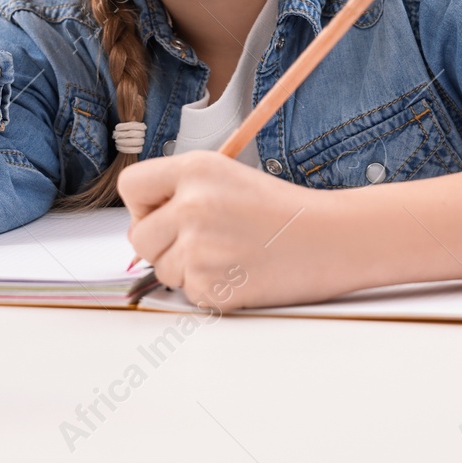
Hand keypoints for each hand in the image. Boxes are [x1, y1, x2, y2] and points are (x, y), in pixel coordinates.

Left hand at [117, 151, 348, 311]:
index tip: (162, 213)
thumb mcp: (226, 176)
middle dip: (162, 244)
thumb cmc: (281, 210)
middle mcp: (192, 205)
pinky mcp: (211, 285)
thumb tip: (141, 222)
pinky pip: (188, 293)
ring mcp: (199, 247)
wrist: (330, 239)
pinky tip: (239, 272)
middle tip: (202, 240)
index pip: (131, 187)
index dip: (143, 205)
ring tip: (230, 253)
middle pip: (139, 237)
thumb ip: (180, 191)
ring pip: (162, 269)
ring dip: (188, 269)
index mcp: (195, 169)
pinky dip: (210, 290)